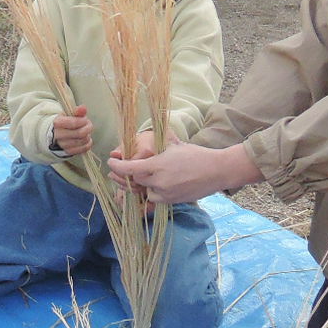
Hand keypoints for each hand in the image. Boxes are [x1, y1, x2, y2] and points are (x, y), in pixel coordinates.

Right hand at [51, 106, 93, 156]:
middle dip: (88, 128)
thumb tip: (83, 108)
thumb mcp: (71, 114)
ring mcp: (63, 145)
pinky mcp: (68, 151)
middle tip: (88, 125)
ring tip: (86, 132)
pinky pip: (83, 149)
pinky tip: (86, 139)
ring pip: (82, 141)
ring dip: (88, 135)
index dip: (82, 121)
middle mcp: (58, 135)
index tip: (84, 119)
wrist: (57, 133)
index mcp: (57, 123)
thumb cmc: (66, 122)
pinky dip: (88, 143)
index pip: (73, 123)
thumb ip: (78, 111)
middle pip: (80, 133)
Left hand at [107, 138, 261, 204]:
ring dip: (141, 185)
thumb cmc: (197, 155)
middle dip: (128, 176)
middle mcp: (160, 182)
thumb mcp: (175, 144)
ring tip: (140, 177)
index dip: (117, 166)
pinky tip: (154, 185)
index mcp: (158, 165)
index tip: (110, 163)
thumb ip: (158, 141)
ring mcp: (166, 194)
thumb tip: (147, 126)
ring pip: (144, 192)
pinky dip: (152, 193)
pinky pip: (155, 199)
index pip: (130, 168)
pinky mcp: (172, 202)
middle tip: (121, 170)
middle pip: (135, 181)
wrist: (217, 171)